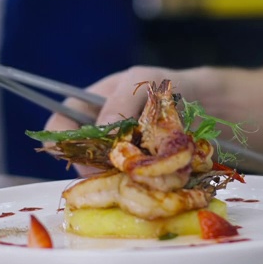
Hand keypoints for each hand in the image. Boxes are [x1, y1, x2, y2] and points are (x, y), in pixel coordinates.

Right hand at [40, 64, 184, 176]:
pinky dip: (135, 181)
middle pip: (78, 157)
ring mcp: (117, 153)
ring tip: (140, 166)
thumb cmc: (166, 83)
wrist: (203, 101)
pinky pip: (126, 182)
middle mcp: (98, 133)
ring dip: (116, 174)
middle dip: (92, 164)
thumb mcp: (142, 80)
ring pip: (101, 174)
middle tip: (115, 165)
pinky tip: (152, 173)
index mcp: (90, 105)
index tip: (77, 155)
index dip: (60, 142)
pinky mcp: (136, 170)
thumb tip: (103, 136)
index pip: (59, 125)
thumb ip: (120, 102)